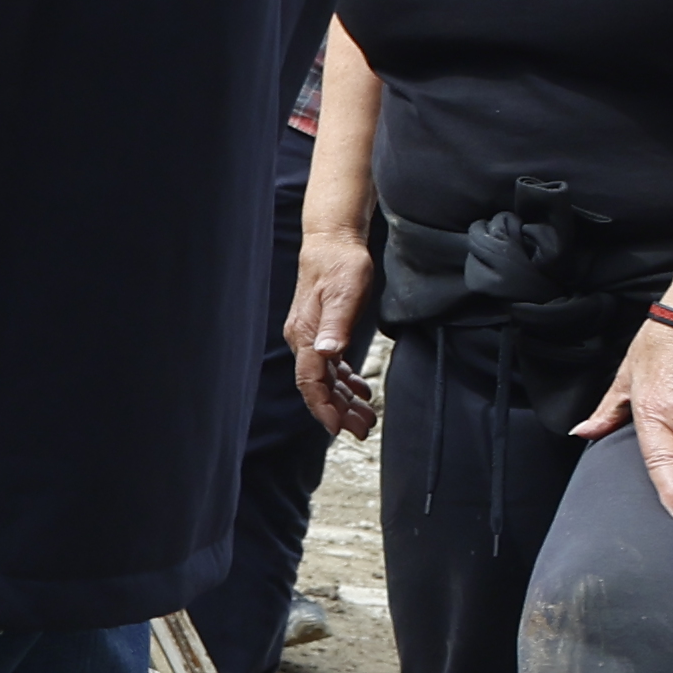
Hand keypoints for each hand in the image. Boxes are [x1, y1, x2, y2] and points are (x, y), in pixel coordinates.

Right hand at [287, 221, 380, 438]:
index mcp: (306, 335)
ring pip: (326, 379)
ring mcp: (313, 337)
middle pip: (319, 386)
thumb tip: (327, 353)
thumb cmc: (341, 265)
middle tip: (363, 430)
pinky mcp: (323, 332)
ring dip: (345, 401)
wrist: (333, 242)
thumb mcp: (345, 294)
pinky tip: (361, 391)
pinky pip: (331, 366)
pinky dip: (345, 382)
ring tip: (367, 418)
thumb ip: (336, 325)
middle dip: (339, 412)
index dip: (324, 408)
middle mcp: (305, 340)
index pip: (311, 381)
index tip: (339, 428)